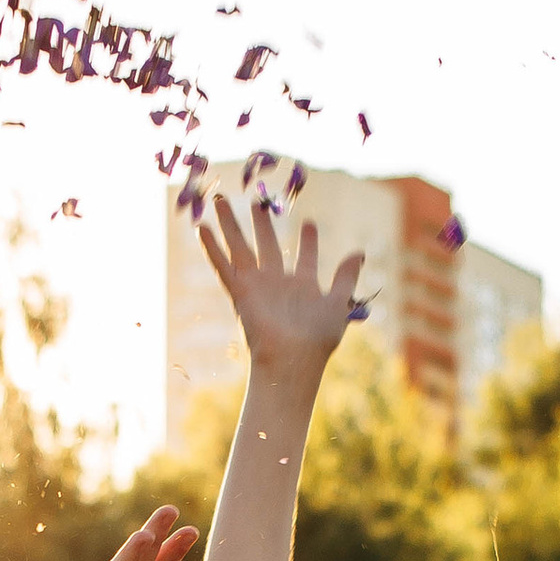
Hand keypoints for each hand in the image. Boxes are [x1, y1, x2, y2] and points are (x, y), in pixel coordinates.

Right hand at [197, 195, 367, 374]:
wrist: (292, 359)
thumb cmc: (318, 337)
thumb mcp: (339, 302)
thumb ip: (346, 277)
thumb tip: (358, 252)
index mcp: (302, 286)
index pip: (305, 257)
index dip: (308, 241)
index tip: (309, 223)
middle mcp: (277, 283)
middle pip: (267, 245)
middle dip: (262, 224)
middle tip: (258, 203)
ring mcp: (256, 286)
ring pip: (240, 247)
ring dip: (229, 224)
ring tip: (220, 201)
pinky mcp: (240, 292)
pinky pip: (222, 265)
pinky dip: (211, 247)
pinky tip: (200, 228)